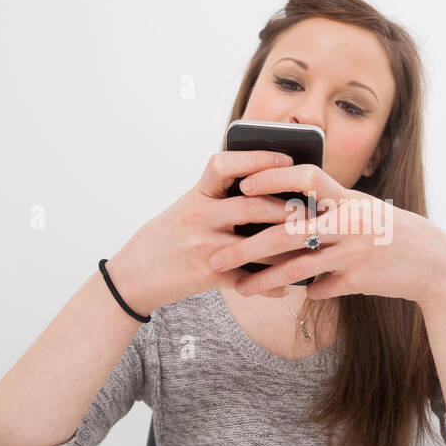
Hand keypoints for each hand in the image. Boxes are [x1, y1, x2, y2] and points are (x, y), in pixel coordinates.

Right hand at [105, 150, 300, 313]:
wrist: (133, 274)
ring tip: (308, 248)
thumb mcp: (187, 209)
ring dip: (286, 249)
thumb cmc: (167, 238)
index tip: (285, 160)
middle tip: (311, 212)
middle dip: (286, 209)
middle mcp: (199, 215)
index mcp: (197, 194)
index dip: (257, 159)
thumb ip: (219, 198)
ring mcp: (203, 246)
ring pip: (256, 245)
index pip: (225, 165)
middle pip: (252, 206)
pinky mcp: (207, 275)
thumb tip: (265, 192)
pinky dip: (270, 285)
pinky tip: (285, 287)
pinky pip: (248, 280)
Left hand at [206, 163, 445, 305]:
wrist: (435, 263)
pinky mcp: (358, 279)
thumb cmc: (392, 232)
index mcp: (349, 198)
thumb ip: (330, 208)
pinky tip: (290, 294)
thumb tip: (289, 210)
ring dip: (263, 280)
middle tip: (217, 256)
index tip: (243, 184)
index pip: (306, 178)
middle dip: (247, 246)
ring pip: (296, 267)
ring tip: (238, 288)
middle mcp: (350, 222)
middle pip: (287, 230)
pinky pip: (320, 287)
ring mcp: (353, 252)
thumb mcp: (363, 210)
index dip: (273, 178)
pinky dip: (304, 290)